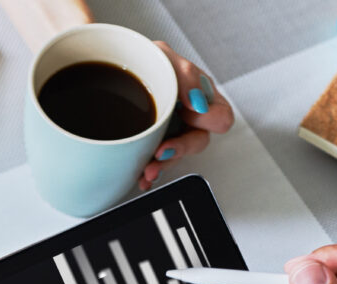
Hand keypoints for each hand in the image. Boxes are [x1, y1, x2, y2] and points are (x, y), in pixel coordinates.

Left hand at [139, 44, 234, 191]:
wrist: (115, 67)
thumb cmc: (144, 58)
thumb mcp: (164, 55)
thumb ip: (185, 73)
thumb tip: (198, 102)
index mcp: (202, 96)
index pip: (221, 117)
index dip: (208, 120)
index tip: (187, 114)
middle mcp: (190, 117)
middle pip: (198, 142)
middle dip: (180, 149)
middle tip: (161, 150)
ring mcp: (172, 132)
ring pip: (175, 157)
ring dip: (162, 165)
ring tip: (147, 170)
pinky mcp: (153, 144)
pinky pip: (156, 163)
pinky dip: (147, 172)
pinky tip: (139, 176)